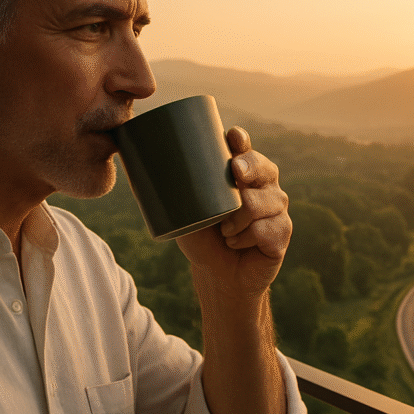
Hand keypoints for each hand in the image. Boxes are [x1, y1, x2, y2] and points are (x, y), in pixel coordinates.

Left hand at [176, 126, 290, 297]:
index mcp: (241, 173)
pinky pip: (265, 230)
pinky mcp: (282, 232)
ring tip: (225, 231)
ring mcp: (277, 208)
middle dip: (248, 167)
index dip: (241, 141)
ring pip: (260, 204)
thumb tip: (131, 163)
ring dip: (236, 220)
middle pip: (263, 168)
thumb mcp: (182, 211)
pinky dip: (244, 239)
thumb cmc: (201, 237)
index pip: (245, 148)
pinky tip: (237, 243)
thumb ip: (168, 189)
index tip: (232, 138)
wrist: (217, 275)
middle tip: (235, 174)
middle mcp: (264, 185)